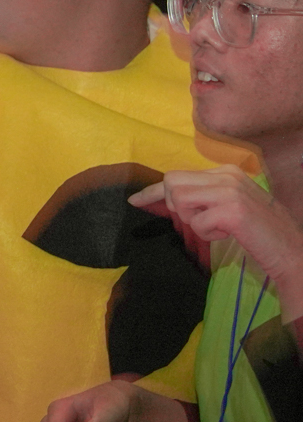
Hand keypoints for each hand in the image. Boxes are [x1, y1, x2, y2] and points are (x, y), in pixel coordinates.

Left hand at [131, 167, 302, 294]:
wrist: (291, 250)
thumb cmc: (257, 232)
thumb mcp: (226, 207)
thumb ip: (201, 198)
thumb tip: (161, 200)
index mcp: (225, 172)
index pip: (177, 176)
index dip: (153, 191)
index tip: (134, 200)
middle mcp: (227, 175)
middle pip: (172, 183)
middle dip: (174, 206)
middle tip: (200, 221)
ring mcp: (230, 190)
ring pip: (180, 200)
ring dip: (193, 221)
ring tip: (218, 226)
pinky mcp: (232, 210)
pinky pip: (196, 222)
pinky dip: (207, 233)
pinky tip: (228, 233)